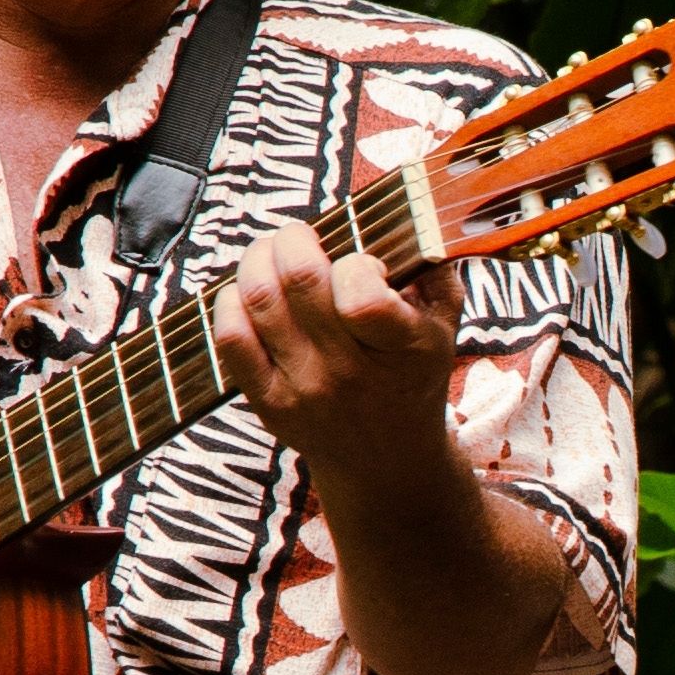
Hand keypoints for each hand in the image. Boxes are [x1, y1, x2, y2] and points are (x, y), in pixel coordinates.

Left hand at [215, 217, 463, 492]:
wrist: (388, 462)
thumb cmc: (415, 376)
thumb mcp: (445, 327)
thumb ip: (434, 270)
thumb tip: (411, 212)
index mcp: (405, 351)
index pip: (360, 294)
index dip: (355, 262)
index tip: (361, 265)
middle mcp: (352, 374)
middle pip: (298, 279)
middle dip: (293, 238)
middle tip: (300, 237)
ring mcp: (305, 390)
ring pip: (257, 298)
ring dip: (257, 259)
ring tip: (271, 255)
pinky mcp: (269, 403)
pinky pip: (230, 337)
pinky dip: (229, 301)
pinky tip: (247, 294)